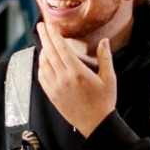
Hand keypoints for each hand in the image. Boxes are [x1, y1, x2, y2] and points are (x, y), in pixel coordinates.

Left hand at [34, 21, 117, 137]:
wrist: (96, 124)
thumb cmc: (104, 101)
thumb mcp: (109, 78)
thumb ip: (105, 57)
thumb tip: (104, 40)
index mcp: (78, 72)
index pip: (61, 48)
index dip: (54, 34)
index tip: (50, 25)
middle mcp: (64, 79)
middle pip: (50, 52)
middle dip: (44, 37)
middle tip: (40, 25)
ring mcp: (56, 87)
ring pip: (44, 64)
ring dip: (43, 50)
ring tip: (44, 41)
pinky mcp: (52, 95)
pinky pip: (42, 77)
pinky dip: (41, 66)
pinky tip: (43, 60)